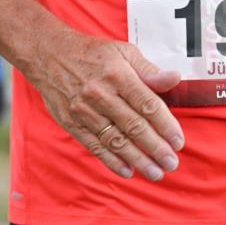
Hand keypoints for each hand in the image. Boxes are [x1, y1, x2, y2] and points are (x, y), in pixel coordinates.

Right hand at [28, 32, 183, 181]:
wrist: (47, 55)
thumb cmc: (90, 53)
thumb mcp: (123, 51)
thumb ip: (149, 70)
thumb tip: (175, 78)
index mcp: (117, 75)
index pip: (148, 105)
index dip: (166, 126)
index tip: (178, 142)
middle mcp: (101, 94)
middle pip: (134, 126)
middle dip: (156, 148)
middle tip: (171, 164)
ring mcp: (83, 110)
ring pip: (115, 140)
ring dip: (137, 159)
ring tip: (154, 173)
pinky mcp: (70, 121)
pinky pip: (93, 144)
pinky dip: (110, 160)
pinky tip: (126, 170)